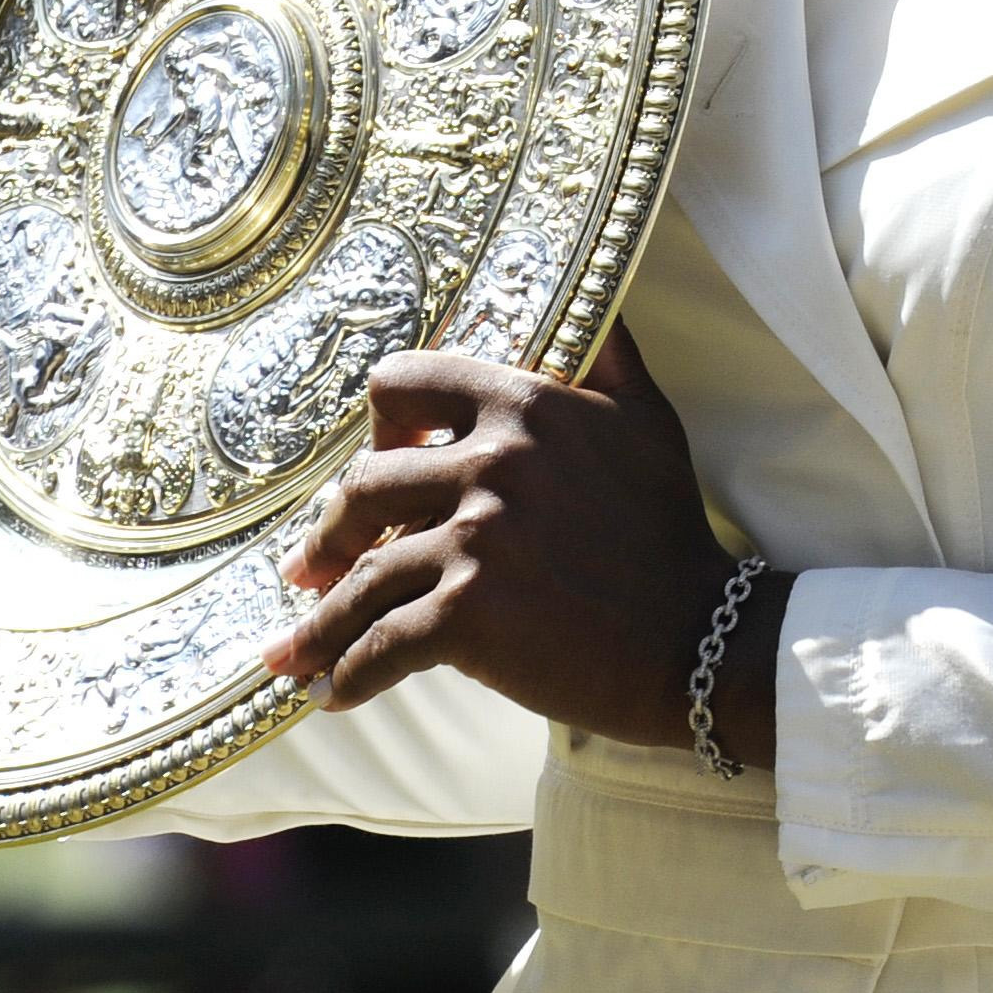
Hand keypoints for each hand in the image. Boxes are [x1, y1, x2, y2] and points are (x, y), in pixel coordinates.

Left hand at [265, 329, 762, 751]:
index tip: (377, 465)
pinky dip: (350, 673)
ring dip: (321, 622)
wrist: (695, 636)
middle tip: (311, 569)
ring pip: (361, 576)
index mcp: (525, 406)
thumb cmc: (668, 530)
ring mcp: (477, 540)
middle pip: (362, 486)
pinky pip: (381, 644)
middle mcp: (494, 463)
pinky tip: (336, 692)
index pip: (404, 383)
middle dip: (329, 534)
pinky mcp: (469, 616)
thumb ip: (608, 356)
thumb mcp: (646, 420)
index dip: (378, 424)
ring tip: (297, 651)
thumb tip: (593, 299)